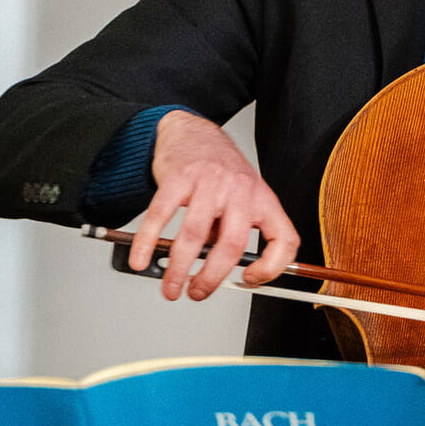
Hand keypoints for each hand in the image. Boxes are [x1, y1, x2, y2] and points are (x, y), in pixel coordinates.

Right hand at [128, 111, 299, 300]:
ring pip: (194, 235)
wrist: (194, 132)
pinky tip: (141, 258)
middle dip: (211, 278)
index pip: (283, 239)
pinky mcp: (178, 177)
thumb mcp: (243, 197)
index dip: (271, 268)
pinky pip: (160, 215)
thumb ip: (235, 231)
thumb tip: (218, 270)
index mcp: (261, 199)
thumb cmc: (220, 171)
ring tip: (171, 287)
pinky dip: (147, 242)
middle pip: (232, 245)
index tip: (249, 281)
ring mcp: (209, 182)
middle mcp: (239, 190)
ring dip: (178, 269)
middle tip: (197, 293)